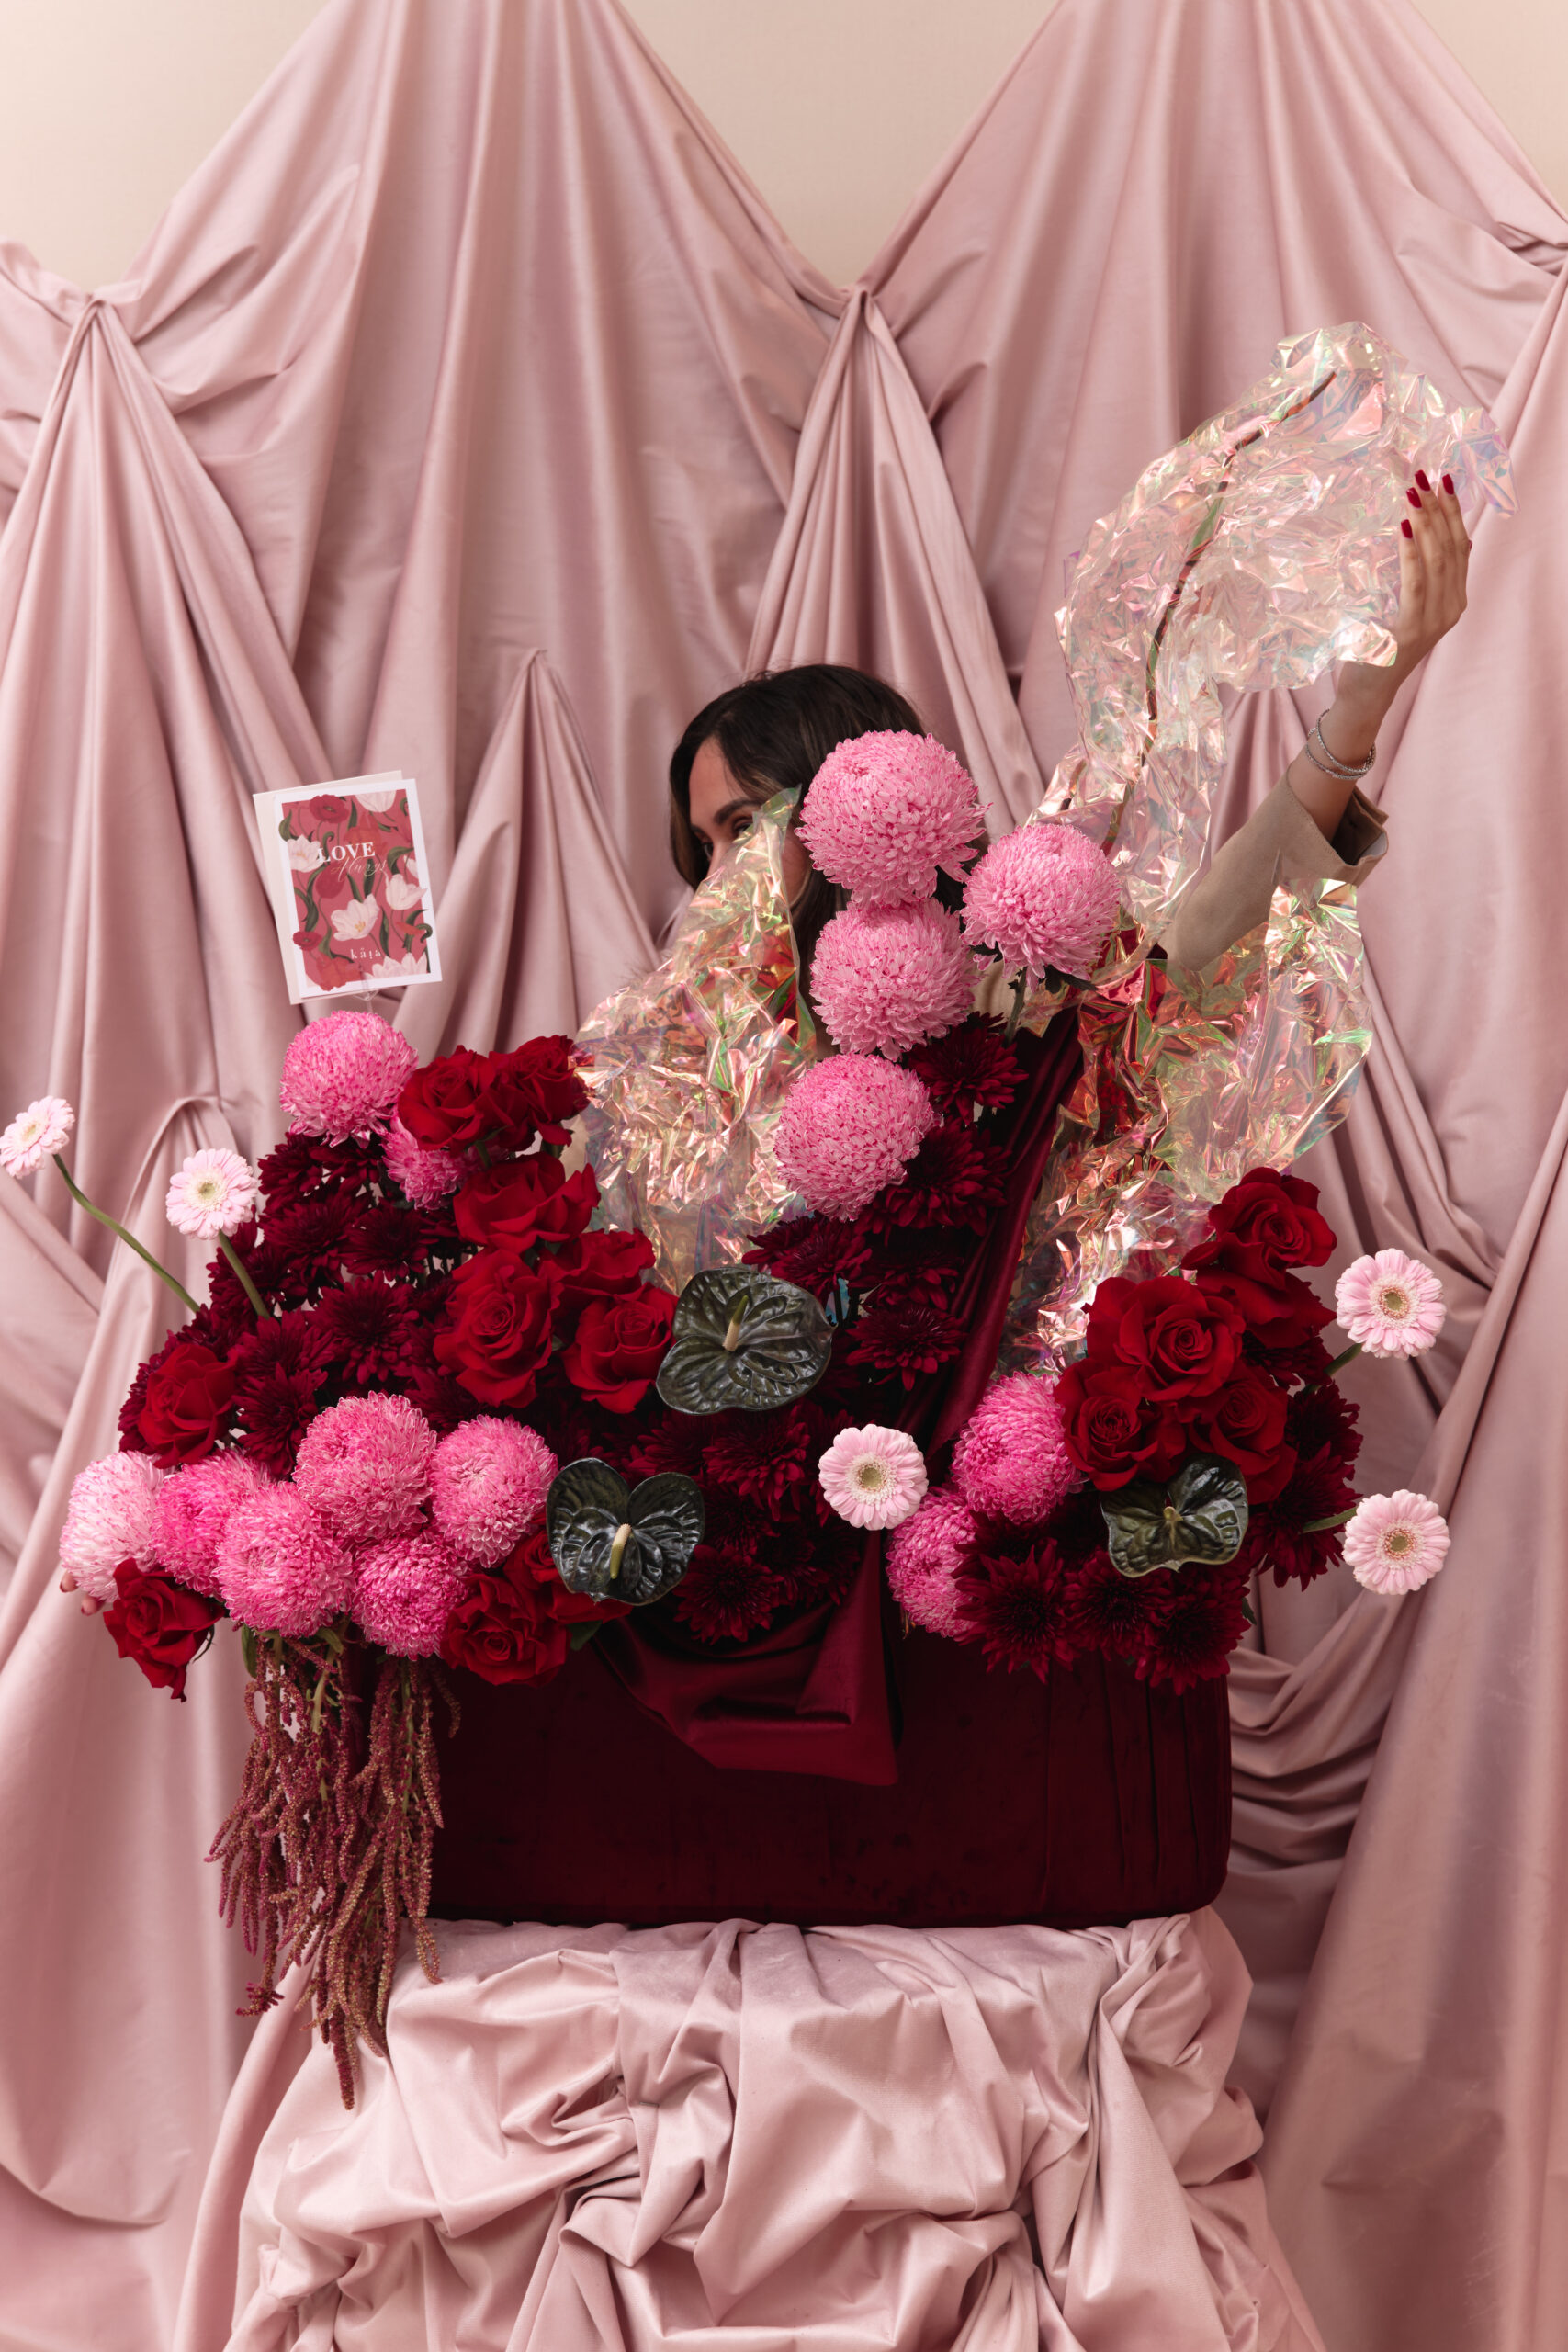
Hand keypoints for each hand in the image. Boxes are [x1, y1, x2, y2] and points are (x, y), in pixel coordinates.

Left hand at [1337, 470, 1470, 722]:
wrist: (1366, 692)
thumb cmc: (1380, 645)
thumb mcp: (1404, 606)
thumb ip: (1421, 577)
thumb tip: (1428, 535)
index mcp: (1454, 598)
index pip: (1459, 545)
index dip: (1453, 510)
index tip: (1443, 479)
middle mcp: (1451, 607)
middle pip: (1450, 547)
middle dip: (1438, 507)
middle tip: (1423, 474)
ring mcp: (1434, 620)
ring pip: (1436, 560)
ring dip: (1425, 522)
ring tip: (1413, 491)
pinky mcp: (1411, 630)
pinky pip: (1415, 584)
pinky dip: (1410, 554)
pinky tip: (1404, 528)